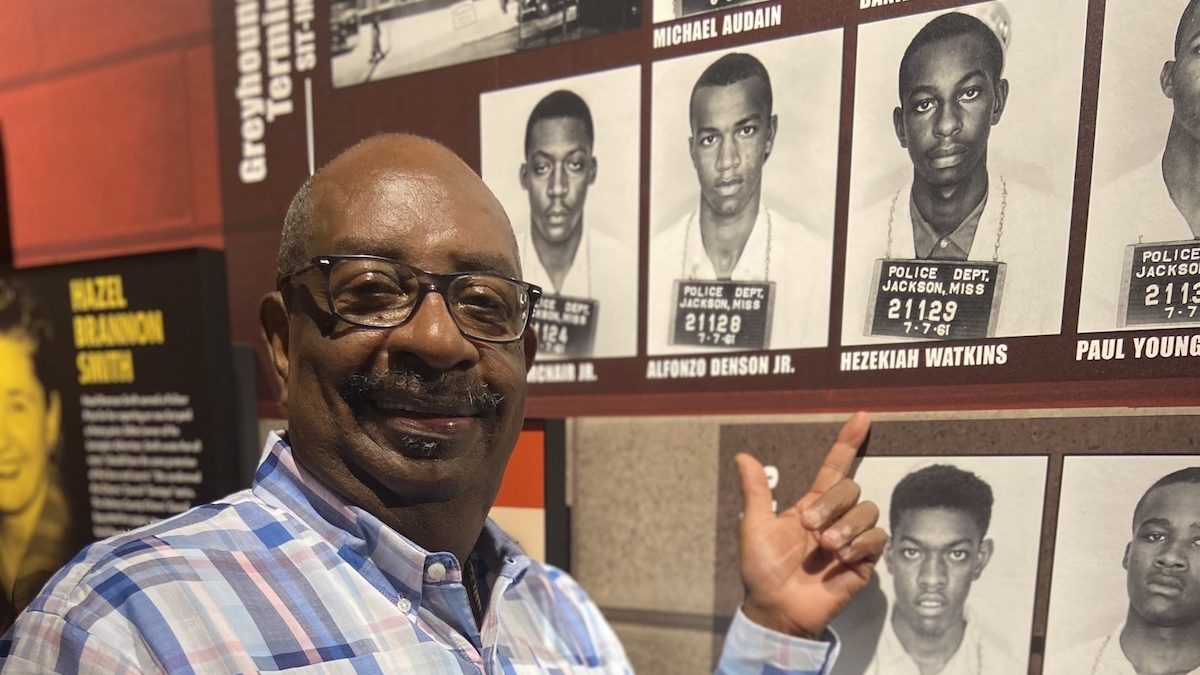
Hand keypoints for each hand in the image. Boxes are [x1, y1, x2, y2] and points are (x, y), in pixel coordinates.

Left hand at [735, 412, 885, 638]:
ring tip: (826, 547)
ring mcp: (850, 539)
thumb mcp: (754, 526)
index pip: (835, 466)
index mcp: (811, 506)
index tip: (861, 417)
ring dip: (846, 525)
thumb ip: (755, 491)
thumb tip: (743, 456)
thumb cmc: (762, 570)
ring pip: (867, 510)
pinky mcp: (863, 562)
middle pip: (851, 488)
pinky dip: (860, 543)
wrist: (776, 608)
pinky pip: (877, 538)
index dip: (848, 442)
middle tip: (810, 528)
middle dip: (832, 504)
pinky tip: (842, 557)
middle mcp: (834, 518)